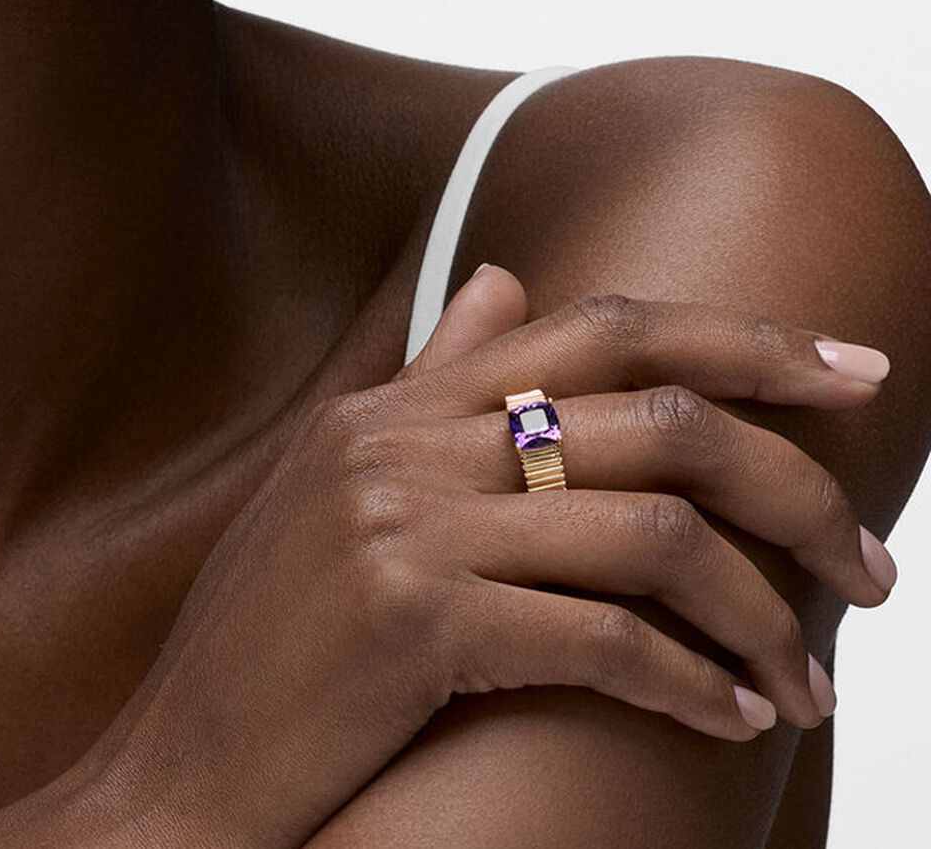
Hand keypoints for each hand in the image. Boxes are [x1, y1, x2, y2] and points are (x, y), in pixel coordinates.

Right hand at [68, 266, 893, 848]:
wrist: (180, 767)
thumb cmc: (274, 641)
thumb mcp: (340, 484)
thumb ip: (430, 379)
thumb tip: (506, 275)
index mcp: (392, 404)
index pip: (601, 325)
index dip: (743, 337)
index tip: (849, 369)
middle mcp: (399, 443)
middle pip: (655, 416)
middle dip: (791, 485)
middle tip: (869, 562)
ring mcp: (403, 526)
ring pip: (652, 531)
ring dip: (761, 610)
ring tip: (806, 678)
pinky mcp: (412, 622)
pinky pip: (605, 637)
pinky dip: (693, 682)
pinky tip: (733, 716)